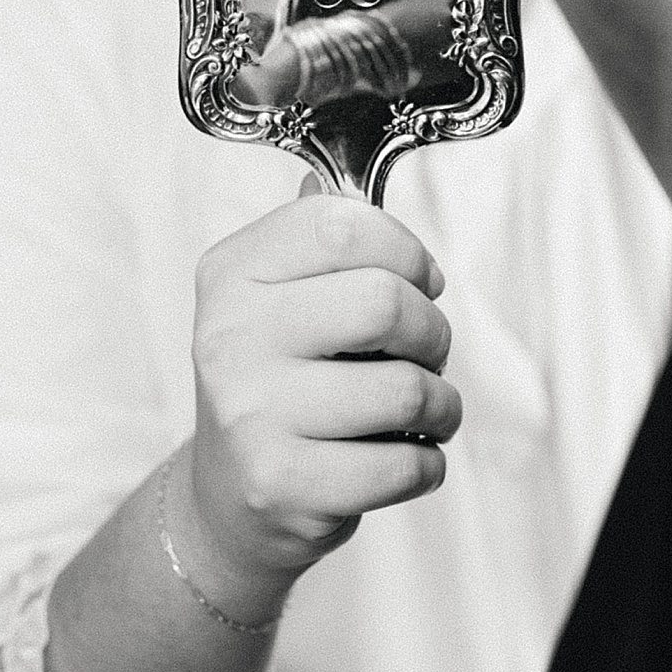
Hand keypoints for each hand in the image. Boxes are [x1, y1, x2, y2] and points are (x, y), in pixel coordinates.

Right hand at [182, 190, 460, 623]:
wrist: (229, 496)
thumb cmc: (278, 381)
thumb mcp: (275, 296)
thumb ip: (315, 237)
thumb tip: (346, 174)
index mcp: (231, 274)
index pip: (340, 224)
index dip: (405, 249)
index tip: (419, 279)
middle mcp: (230, 337)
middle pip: (385, 302)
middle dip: (433, 331)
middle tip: (425, 352)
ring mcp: (251, 414)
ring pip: (407, 388)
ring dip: (441, 403)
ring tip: (422, 410)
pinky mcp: (283, 483)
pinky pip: (406, 464)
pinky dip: (427, 462)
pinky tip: (402, 456)